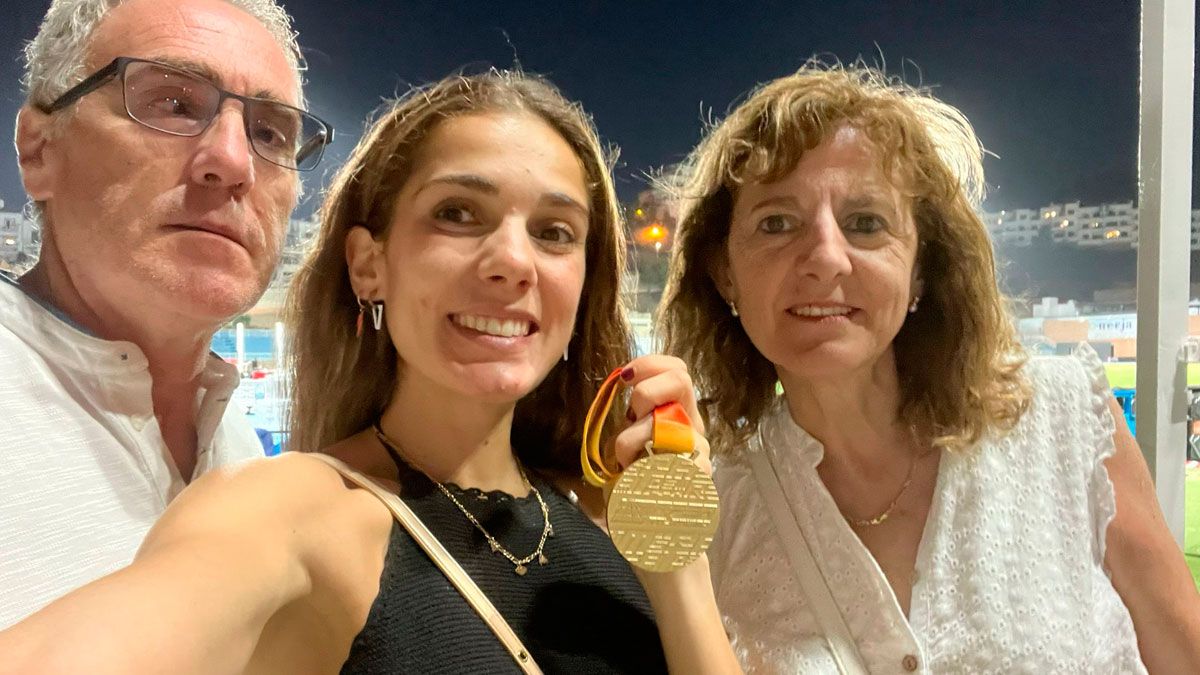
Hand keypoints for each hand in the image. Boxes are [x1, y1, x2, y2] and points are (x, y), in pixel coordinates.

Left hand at [610, 354, 711, 478]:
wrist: (656, 536)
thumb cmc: (639, 487)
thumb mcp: (633, 441)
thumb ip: (635, 415)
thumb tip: (624, 378)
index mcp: (679, 414)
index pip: (677, 369)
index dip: (649, 364)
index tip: (624, 379)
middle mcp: (693, 426)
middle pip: (679, 380)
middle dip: (644, 393)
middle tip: (632, 419)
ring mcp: (699, 451)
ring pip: (661, 421)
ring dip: (629, 441)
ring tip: (626, 466)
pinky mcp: (698, 478)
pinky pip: (662, 459)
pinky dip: (638, 470)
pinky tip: (637, 483)